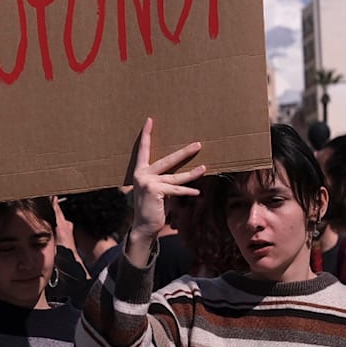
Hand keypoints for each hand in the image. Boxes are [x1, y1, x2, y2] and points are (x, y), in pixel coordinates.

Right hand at [127, 118, 205, 259]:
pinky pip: (176, 190)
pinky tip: (197, 192)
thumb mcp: (156, 190)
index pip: (144, 150)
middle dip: (184, 152)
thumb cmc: (152, 206)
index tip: (150, 120)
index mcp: (140, 171)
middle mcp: (142, 174)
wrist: (143, 226)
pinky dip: (187, 191)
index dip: (147, 135)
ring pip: (175, 176)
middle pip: (167, 160)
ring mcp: (148, 182)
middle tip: (198, 144)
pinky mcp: (155, 191)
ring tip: (205, 168)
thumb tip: (182, 173)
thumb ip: (164, 180)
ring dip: (192, 173)